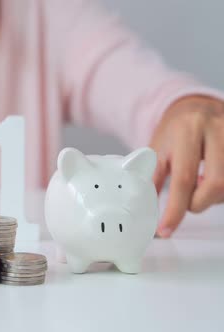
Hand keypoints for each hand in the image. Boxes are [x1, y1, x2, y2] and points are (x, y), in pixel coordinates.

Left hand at [150, 96, 223, 237]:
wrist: (194, 107)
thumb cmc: (174, 132)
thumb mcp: (157, 150)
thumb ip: (153, 179)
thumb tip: (146, 213)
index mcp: (188, 130)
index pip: (184, 178)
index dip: (175, 209)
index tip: (166, 229)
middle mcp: (217, 129)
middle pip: (215, 184)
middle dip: (199, 203)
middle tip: (188, 203)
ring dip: (213, 197)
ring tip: (200, 187)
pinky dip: (222, 190)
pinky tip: (212, 181)